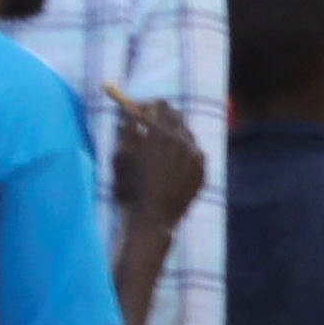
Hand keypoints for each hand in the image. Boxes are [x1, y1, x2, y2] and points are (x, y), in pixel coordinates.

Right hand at [109, 96, 204, 229]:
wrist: (153, 219)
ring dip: (174, 136)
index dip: (149, 106)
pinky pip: (193, 153)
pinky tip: (171, 166)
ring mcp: (196, 156)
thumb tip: (129, 110)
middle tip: (151, 126)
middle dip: (163, 118)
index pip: (160, 105)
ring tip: (159, 150)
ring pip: (186, 135)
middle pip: (177, 117)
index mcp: (162, 133)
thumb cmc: (131, 187)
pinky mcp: (202, 171)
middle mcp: (183, 141)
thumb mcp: (121, 156)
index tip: (141, 111)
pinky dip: (183, 154)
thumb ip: (127, 129)